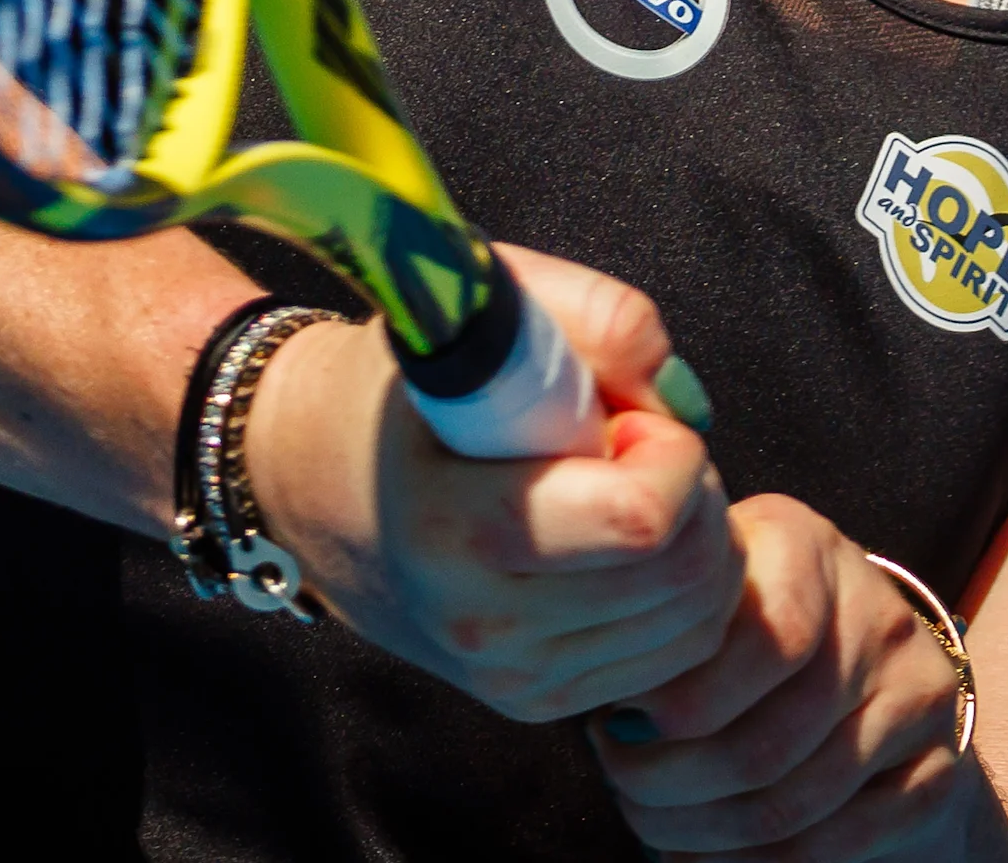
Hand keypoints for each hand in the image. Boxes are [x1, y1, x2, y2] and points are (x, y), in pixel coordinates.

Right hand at [244, 245, 739, 722]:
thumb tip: (680, 399)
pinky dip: (683, 595)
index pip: (637, 521)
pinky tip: (629, 546)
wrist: (308, 483)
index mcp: (453, 523)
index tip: (630, 415)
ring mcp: (508, 675)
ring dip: (698, 543)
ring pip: (692, 624)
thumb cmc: (397, 387)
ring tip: (629, 489)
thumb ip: (595, 320)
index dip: (672, 455)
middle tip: (639, 445)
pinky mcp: (534, 700)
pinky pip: (671, 658)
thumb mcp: (475, 307)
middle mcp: (480, 621)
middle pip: (680, 577)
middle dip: (696, 492)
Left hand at [588, 496, 988, 858]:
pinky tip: (715, 857)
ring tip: (657, 830)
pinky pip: (846, 839)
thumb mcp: (708, 605)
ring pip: (799, 801)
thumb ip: (668, 639)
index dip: (682, 704)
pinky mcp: (940, 763)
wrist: (869, 677)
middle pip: (769, 739)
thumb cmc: (745, 636)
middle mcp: (874, 607)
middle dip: (674, 788)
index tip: (615, 732)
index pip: (762, 638)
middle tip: (625, 797)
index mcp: (801, 544)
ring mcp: (917, 687)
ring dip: (710, 837)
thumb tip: (615, 726)